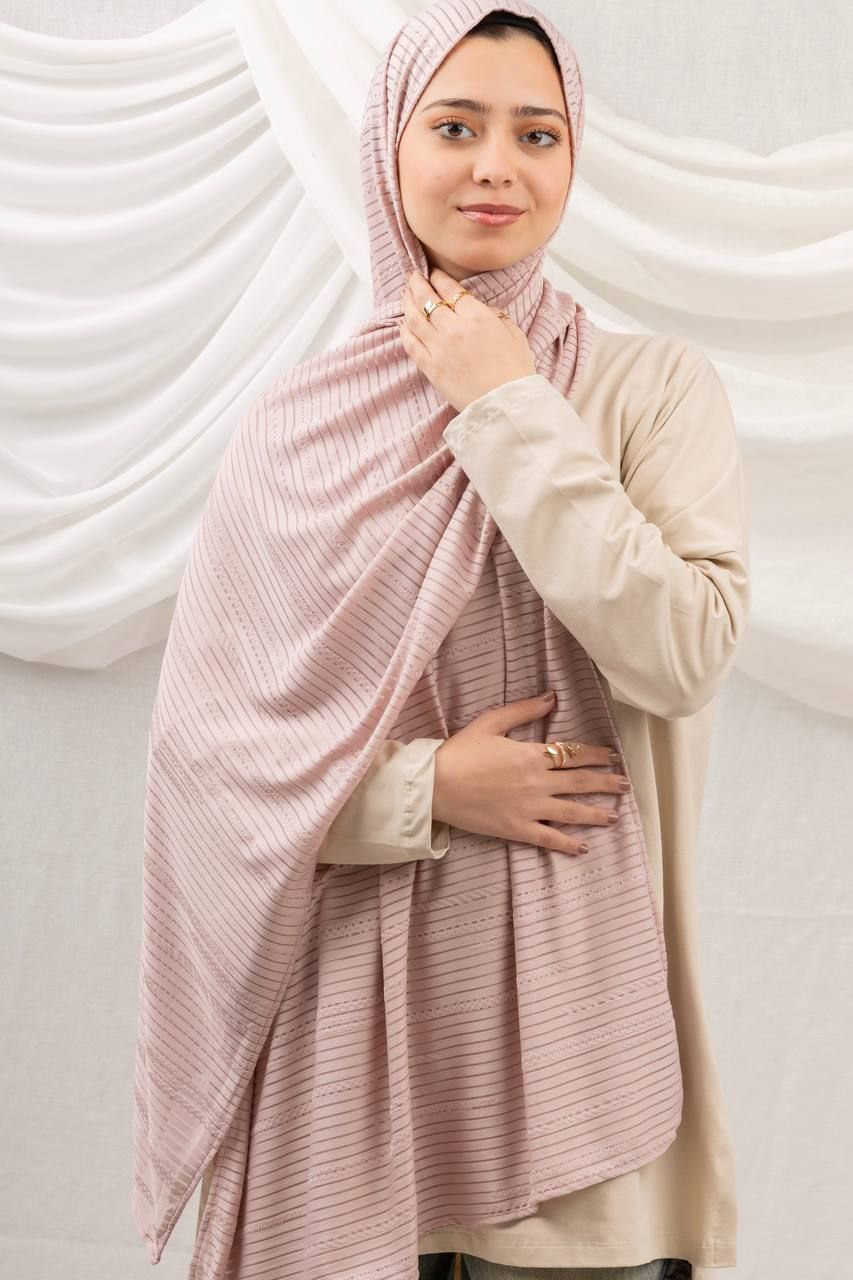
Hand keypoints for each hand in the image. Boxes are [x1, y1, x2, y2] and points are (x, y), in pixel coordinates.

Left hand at [399, 267, 537, 412]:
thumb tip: (483, 310)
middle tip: (412, 277)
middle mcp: (454, 328)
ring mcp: (439, 348)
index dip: (438, 278)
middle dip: (417, 284)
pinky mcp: (431, 367)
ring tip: (405, 295)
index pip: (450, 289)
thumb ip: (496, 317)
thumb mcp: (514, 334)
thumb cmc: (515, 371)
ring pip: (415, 318)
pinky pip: (411, 344)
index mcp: (478, 317)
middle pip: (428, 299)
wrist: (505, 404)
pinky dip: (405, 330)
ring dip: (407, 303)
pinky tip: (404, 324)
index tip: (433, 273)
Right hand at [431, 692, 631, 855]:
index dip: (595, 755)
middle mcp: (537, 781)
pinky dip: (567, 844)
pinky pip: (548, 838)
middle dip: (606, 783)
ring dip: (596, 813)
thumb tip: (552, 697)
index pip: (573, 753)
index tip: (611, 757)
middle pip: (580, 782)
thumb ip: (524, 710)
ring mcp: (529, 807)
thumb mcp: (490, 722)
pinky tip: (583, 848)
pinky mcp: (517, 828)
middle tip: (625, 785)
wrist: (434, 784)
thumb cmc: (459, 752)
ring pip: (572, 811)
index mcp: (531, 754)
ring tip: (614, 816)